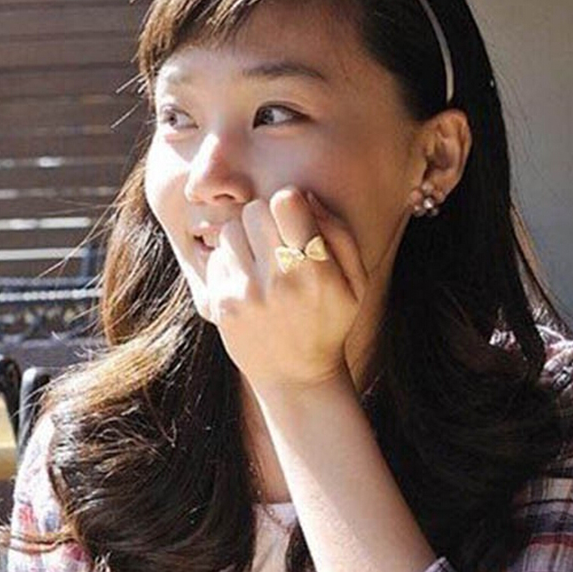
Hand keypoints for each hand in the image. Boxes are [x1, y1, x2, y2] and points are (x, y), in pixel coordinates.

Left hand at [205, 186, 367, 395]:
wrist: (295, 377)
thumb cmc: (329, 322)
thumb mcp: (355, 282)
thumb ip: (338, 233)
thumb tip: (303, 195)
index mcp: (317, 272)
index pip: (285, 202)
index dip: (290, 204)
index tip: (293, 219)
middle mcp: (279, 282)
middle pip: (254, 210)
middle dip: (266, 219)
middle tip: (276, 242)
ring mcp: (246, 294)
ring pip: (231, 231)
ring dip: (245, 240)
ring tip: (261, 265)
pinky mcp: (221, 304)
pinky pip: (217, 258)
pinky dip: (231, 264)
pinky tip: (248, 285)